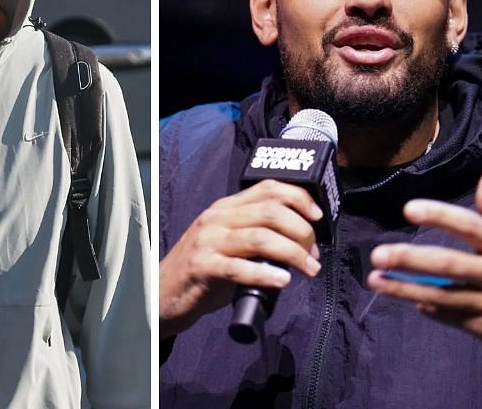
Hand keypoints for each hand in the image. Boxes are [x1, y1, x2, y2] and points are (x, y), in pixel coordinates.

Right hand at [160, 180, 321, 337]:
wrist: (163, 293)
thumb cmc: (203, 271)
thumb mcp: (228, 243)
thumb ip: (255, 234)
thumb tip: (301, 242)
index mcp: (225, 208)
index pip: (268, 188)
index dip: (299, 198)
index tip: (318, 217)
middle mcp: (216, 219)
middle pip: (271, 212)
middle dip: (302, 232)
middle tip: (314, 256)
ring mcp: (207, 242)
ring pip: (261, 238)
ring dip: (293, 254)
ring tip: (309, 269)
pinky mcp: (202, 267)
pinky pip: (239, 268)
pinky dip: (266, 274)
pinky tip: (282, 281)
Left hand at [368, 170, 481, 363]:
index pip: (471, 227)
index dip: (440, 216)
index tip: (409, 209)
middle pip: (449, 264)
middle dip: (411, 259)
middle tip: (378, 254)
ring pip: (442, 295)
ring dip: (405, 288)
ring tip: (375, 279)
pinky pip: (448, 317)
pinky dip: (428, 309)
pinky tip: (411, 301)